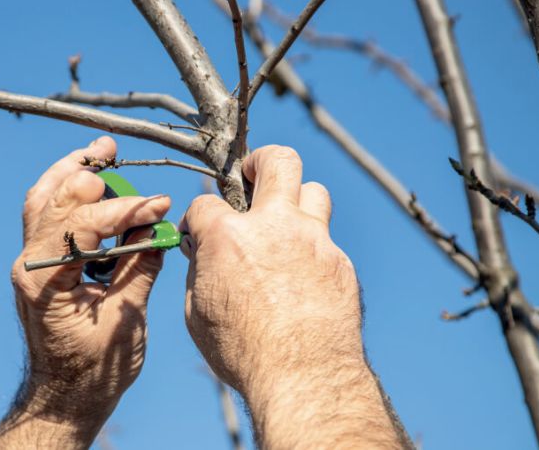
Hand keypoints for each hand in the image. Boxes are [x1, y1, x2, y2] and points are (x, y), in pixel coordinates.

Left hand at [0, 136, 170, 448]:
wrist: (64, 396)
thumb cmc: (93, 369)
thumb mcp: (125, 318)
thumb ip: (140, 266)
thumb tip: (156, 228)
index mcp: (46, 280)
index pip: (84, 223)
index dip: (126, 210)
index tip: (159, 206)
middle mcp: (30, 264)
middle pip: (52, 198)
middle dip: (87, 173)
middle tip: (111, 150)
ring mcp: (31, 262)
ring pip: (42, 200)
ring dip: (70, 174)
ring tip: (98, 153)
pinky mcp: (40, 265)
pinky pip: (47, 217)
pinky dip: (67, 195)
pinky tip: (89, 184)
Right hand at [180, 146, 406, 447]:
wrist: (304, 378)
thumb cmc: (243, 352)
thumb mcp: (197, 313)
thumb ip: (200, 272)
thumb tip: (202, 253)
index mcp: (228, 237)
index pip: (205, 204)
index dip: (197, 218)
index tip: (199, 233)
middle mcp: (274, 227)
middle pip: (277, 161)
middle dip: (261, 160)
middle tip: (253, 176)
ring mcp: (314, 241)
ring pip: (314, 192)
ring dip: (296, 201)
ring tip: (285, 224)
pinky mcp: (340, 262)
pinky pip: (327, 241)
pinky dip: (312, 250)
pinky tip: (303, 277)